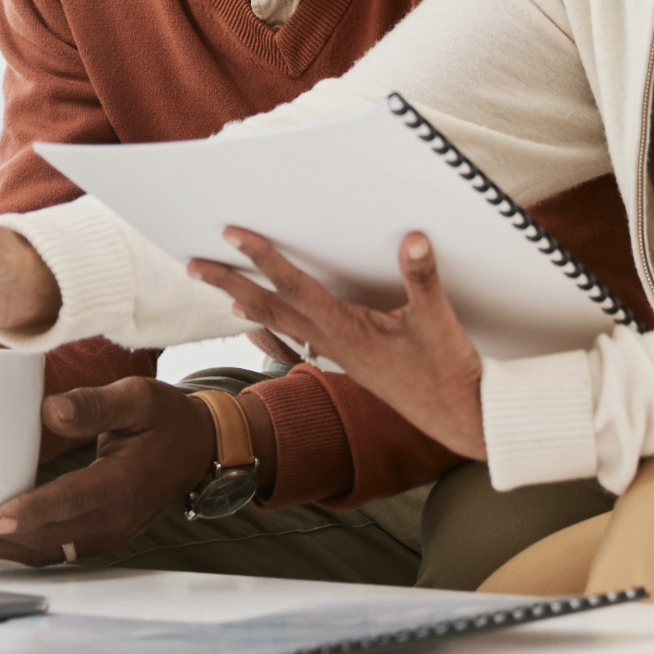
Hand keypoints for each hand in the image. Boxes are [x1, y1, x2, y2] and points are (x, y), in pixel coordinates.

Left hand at [0, 379, 215, 566]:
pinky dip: (8, 547)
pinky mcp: (91, 539)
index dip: (29, 512)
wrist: (200, 453)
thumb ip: (95, 404)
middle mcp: (110, 522)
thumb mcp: (139, 398)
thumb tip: (48, 410)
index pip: (70, 504)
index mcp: (121, 486)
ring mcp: (101, 537)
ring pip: (40, 552)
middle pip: (44, 538)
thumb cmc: (167, 421)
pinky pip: (45, 551)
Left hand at [190, 230, 487, 459]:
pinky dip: (277, 328)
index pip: (295, 288)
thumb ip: (423, 278)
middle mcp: (334, 344)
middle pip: (271, 309)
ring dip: (251, 306)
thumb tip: (413, 240)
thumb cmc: (448, 371)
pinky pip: (300, 341)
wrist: (459, 417)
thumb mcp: (439, 321)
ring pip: (283, 326)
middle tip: (195, 266)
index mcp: (348, 331)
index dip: (263, 260)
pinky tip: (266, 325)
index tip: (233, 236)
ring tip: (224, 293)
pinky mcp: (350, 363)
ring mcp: (339, 355)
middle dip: (232, 285)